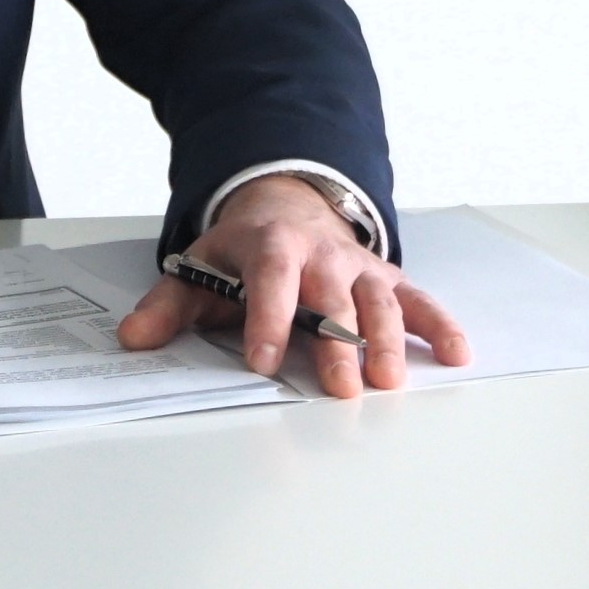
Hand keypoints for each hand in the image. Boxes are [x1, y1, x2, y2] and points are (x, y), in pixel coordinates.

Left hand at [114, 173, 471, 396]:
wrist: (288, 201)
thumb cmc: (245, 249)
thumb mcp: (198, 268)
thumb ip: (167, 306)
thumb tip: (132, 337)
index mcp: (272, 243)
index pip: (271, 278)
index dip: (267, 317)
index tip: (262, 359)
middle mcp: (322, 252)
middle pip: (333, 296)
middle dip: (338, 341)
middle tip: (341, 387)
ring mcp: (359, 265)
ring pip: (379, 300)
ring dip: (388, 340)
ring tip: (389, 380)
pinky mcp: (386, 278)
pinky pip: (418, 300)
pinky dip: (440, 324)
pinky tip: (456, 352)